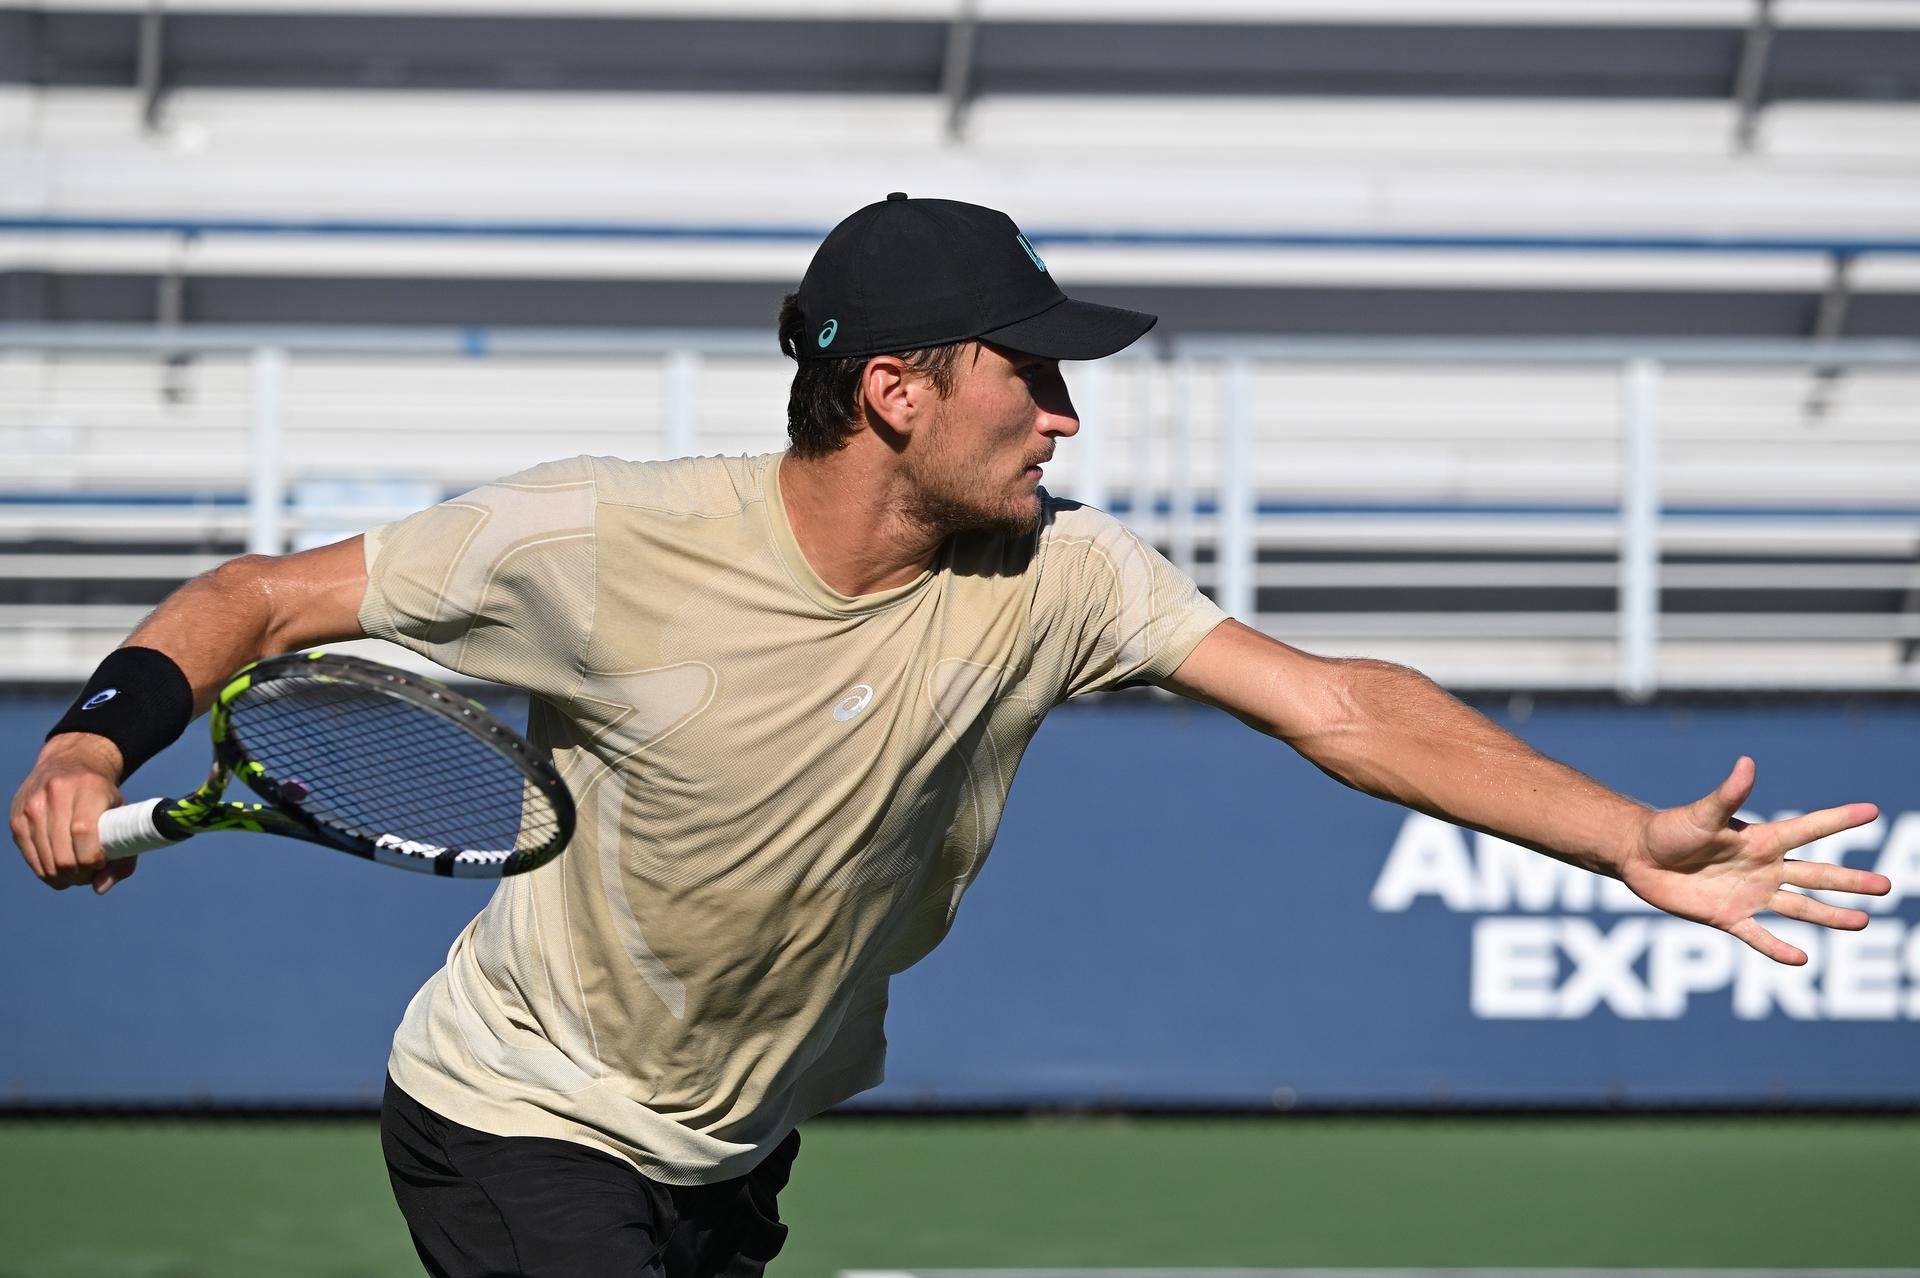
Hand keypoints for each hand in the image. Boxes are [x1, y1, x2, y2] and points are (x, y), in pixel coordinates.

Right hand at [9, 734, 135, 893]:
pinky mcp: (17, 819)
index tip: (101, 863)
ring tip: (77, 873)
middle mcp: (55, 794)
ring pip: (45, 861)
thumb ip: (124, 854)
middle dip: (79, 874)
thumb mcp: (122, 814)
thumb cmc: (102, 796)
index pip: (84, 832)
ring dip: (63, 877)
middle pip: (63, 853)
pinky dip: (46, 872)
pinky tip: (59, 870)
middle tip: (90, 873)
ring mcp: (31, 806)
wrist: (70, 763)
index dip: (93, 858)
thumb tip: (100, 888)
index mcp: (87, 788)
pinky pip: (30, 858)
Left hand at [1621, 755, 1886, 964]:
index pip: (1808, 829)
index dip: (1838, 820)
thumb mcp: (1702, 813)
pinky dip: (1778, 948)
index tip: (1873, 811)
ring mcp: (1749, 894)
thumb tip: (1747, 763)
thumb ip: (1727, 795)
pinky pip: (1759, 936)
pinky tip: (1802, 959)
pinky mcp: (1728, 917)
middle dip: (1850, 881)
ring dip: (1830, 916)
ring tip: (1864, 921)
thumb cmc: (1671, 829)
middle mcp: (1763, 868)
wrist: (1639, 857)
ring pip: (1799, 908)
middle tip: (1887, 886)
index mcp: (1761, 840)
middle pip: (1815, 875)